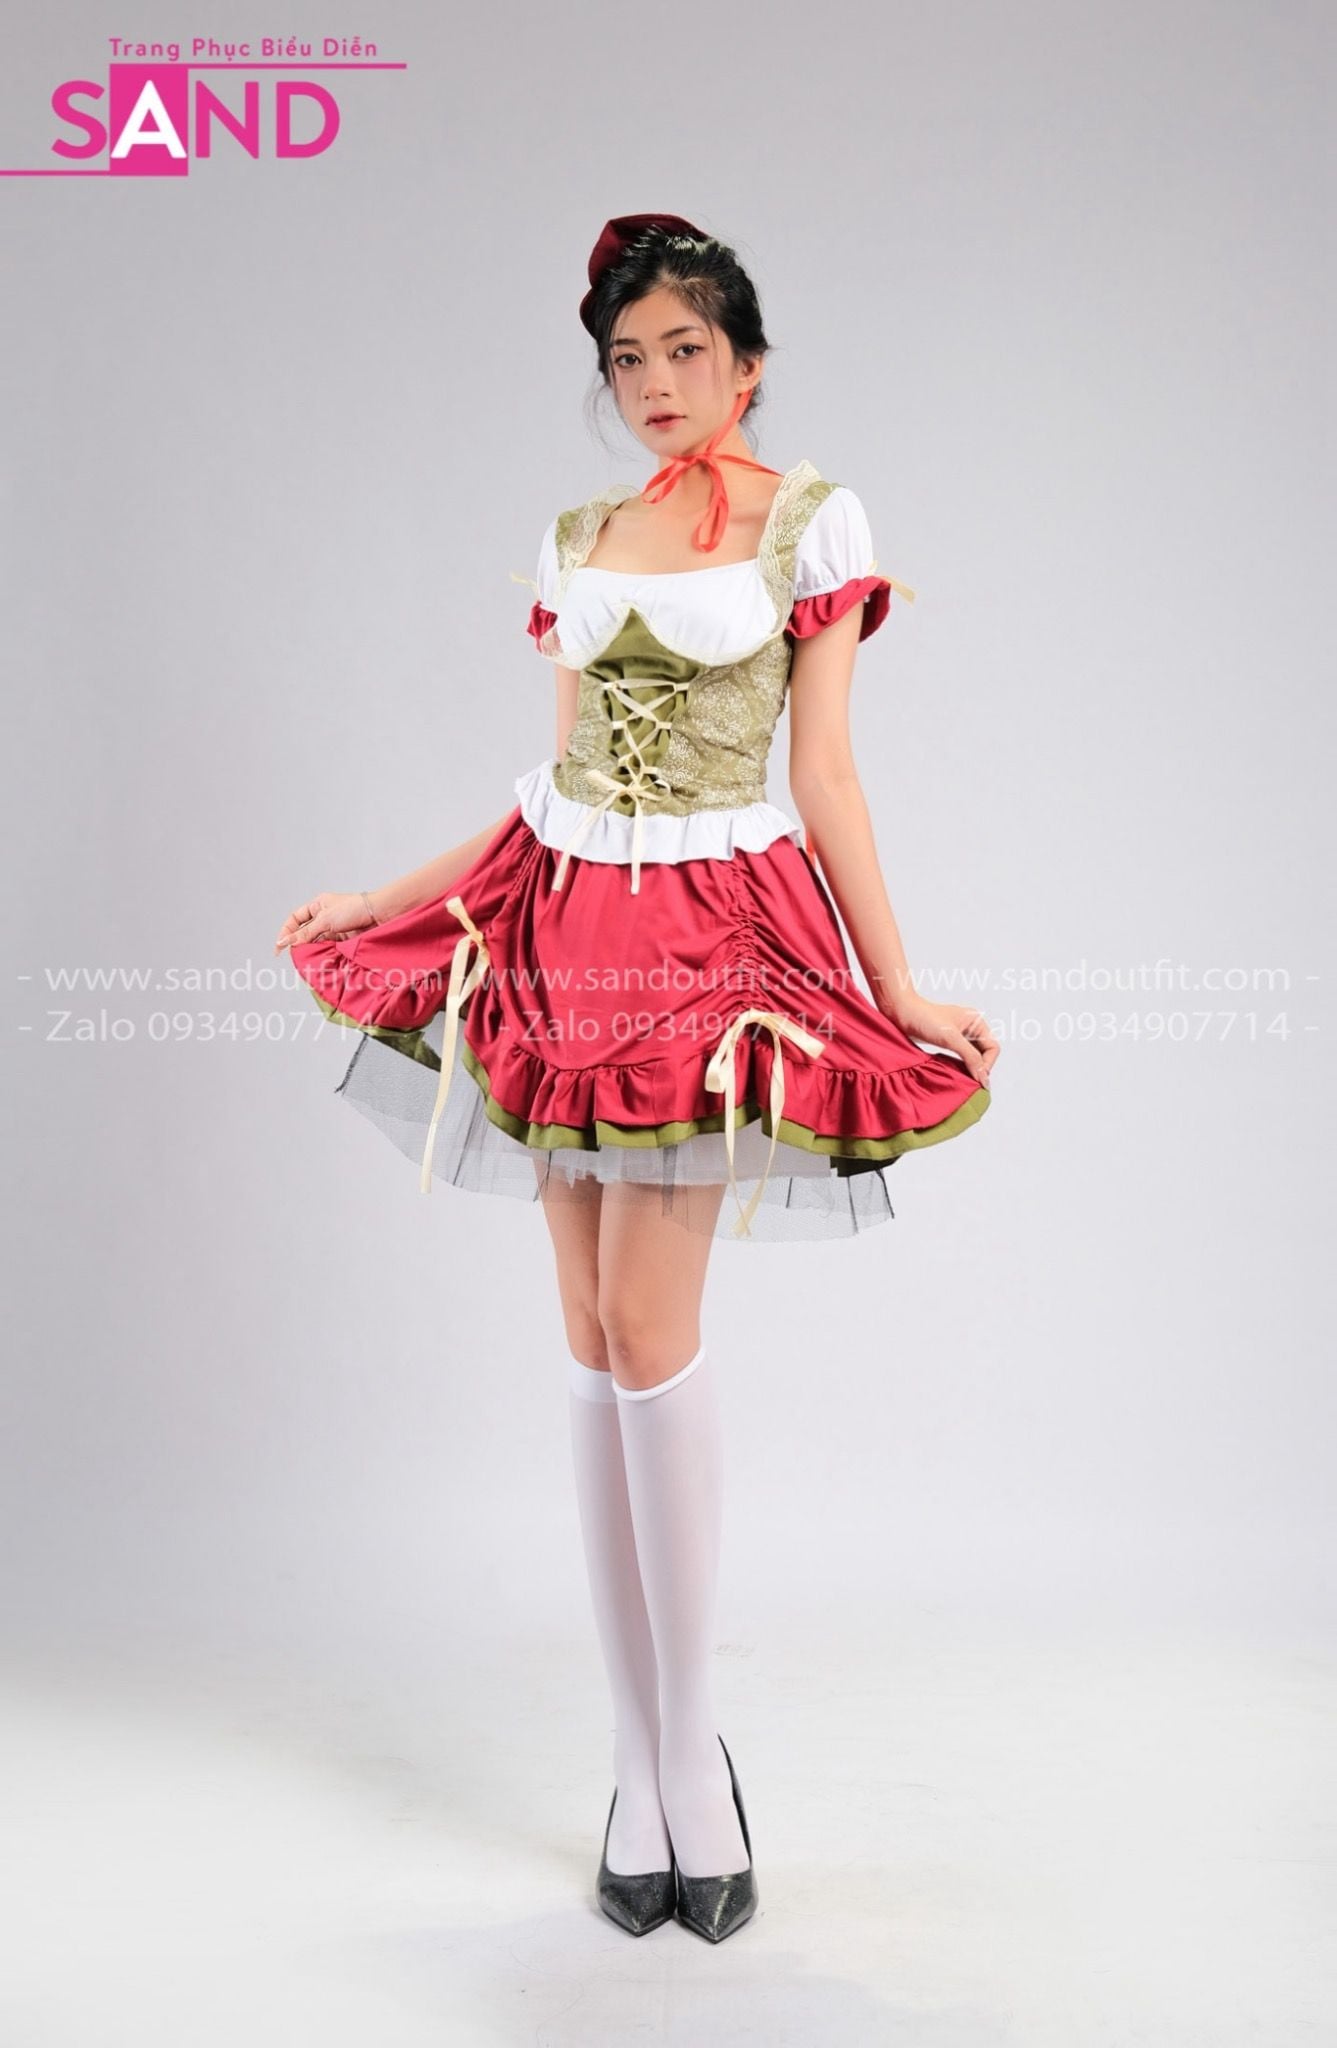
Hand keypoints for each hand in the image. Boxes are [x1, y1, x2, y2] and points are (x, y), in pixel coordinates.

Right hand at [274, 891, 374, 955]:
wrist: (379, 915)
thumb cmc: (354, 909)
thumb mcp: (325, 921)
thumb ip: (305, 933)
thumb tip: (285, 942)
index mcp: (318, 905)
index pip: (295, 919)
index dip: (286, 931)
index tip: (280, 946)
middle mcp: (325, 916)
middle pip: (304, 932)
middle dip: (298, 943)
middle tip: (293, 956)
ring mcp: (334, 928)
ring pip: (316, 942)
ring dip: (311, 950)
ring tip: (305, 960)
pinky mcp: (343, 939)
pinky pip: (327, 948)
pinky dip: (322, 954)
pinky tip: (318, 960)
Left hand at [879, 992, 996, 1088]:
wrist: (900, 1012)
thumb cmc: (925, 1019)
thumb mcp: (950, 1038)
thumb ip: (970, 1057)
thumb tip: (984, 1079)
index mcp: (976, 1022)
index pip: (992, 1048)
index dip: (987, 1064)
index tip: (975, 1077)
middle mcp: (971, 1028)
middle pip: (985, 1053)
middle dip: (980, 1067)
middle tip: (969, 1082)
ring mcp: (959, 1035)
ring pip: (973, 1056)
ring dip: (969, 1068)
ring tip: (962, 1080)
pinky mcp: (948, 1041)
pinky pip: (960, 1057)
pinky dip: (960, 1066)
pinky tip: (953, 1074)